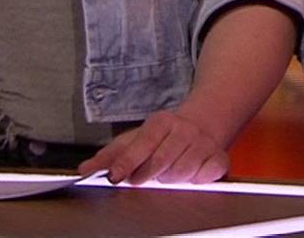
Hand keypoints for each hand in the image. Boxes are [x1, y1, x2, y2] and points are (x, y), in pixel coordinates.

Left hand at [78, 109, 228, 185]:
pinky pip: (205, 177)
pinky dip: (195, 181)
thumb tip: (84, 169)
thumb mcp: (135, 139)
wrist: (202, 123)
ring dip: (170, 180)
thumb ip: (110, 155)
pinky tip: (190, 174)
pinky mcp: (219, 157)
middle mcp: (184, 130)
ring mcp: (203, 143)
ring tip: (167, 173)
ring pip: (182, 173)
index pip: (142, 144)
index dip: (127, 163)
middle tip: (142, 178)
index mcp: (161, 122)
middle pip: (161, 163)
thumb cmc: (163, 136)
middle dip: (147, 175)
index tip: (115, 177)